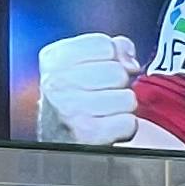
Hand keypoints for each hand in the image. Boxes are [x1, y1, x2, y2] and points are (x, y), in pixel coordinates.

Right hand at [37, 31, 146, 145]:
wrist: (58, 140)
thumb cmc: (75, 98)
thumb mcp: (82, 63)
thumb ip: (111, 48)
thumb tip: (130, 61)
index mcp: (54, 59)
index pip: (104, 45)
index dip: (111, 58)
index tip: (99, 71)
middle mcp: (57, 83)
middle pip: (118, 72)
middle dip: (118, 85)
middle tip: (101, 95)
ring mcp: (71, 110)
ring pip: (127, 98)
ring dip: (122, 107)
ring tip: (104, 111)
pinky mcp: (88, 134)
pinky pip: (129, 123)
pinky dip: (124, 128)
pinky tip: (107, 127)